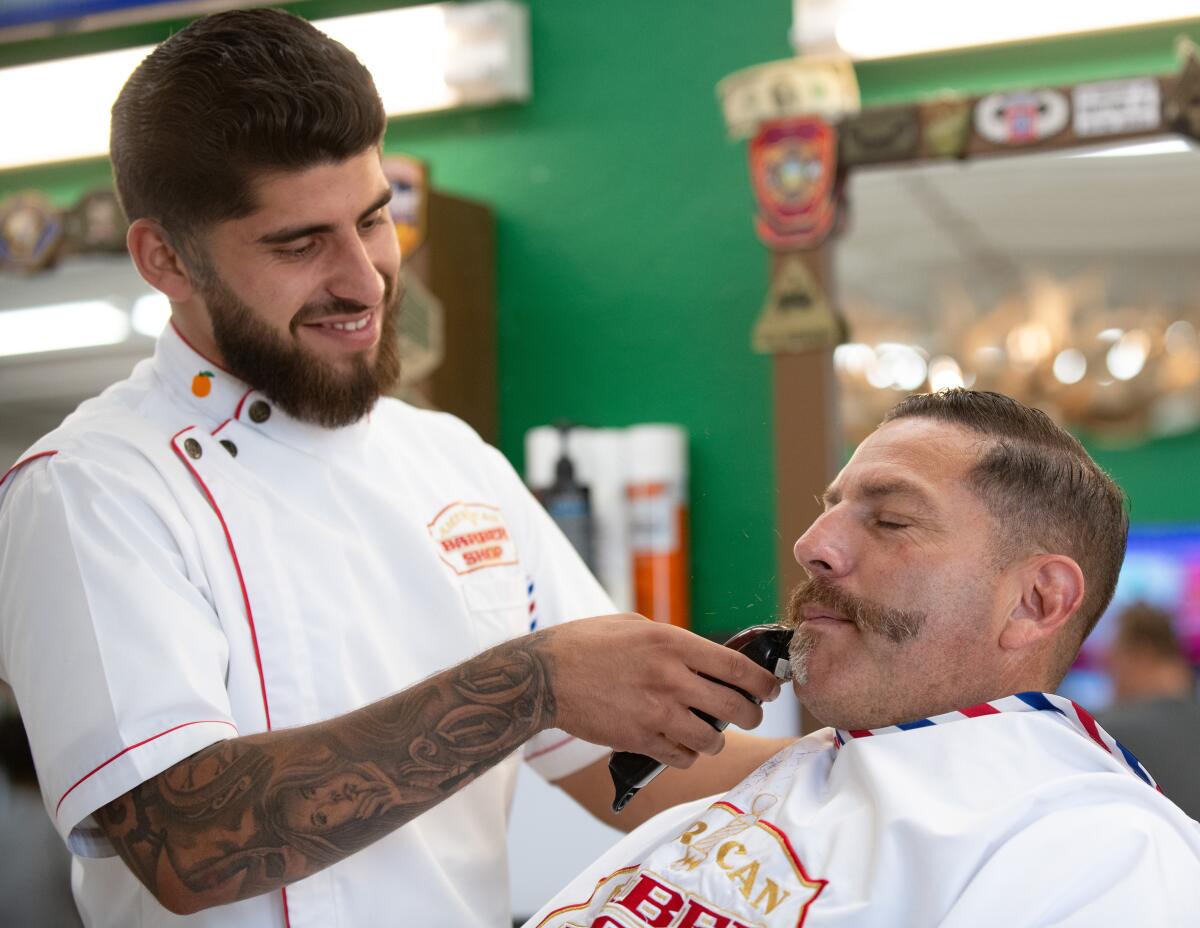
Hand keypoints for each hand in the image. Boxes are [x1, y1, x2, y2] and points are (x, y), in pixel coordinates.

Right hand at [536, 615, 781, 768]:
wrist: (545, 675)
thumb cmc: (586, 643)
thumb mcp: (634, 626)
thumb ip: (673, 641)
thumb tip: (705, 658)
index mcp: (672, 643)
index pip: (738, 667)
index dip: (763, 682)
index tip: (771, 688)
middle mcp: (671, 678)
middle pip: (736, 707)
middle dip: (751, 714)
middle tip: (748, 714)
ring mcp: (656, 712)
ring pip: (713, 739)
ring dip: (715, 738)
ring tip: (707, 732)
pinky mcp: (640, 739)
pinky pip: (682, 757)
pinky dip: (686, 754)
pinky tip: (679, 743)